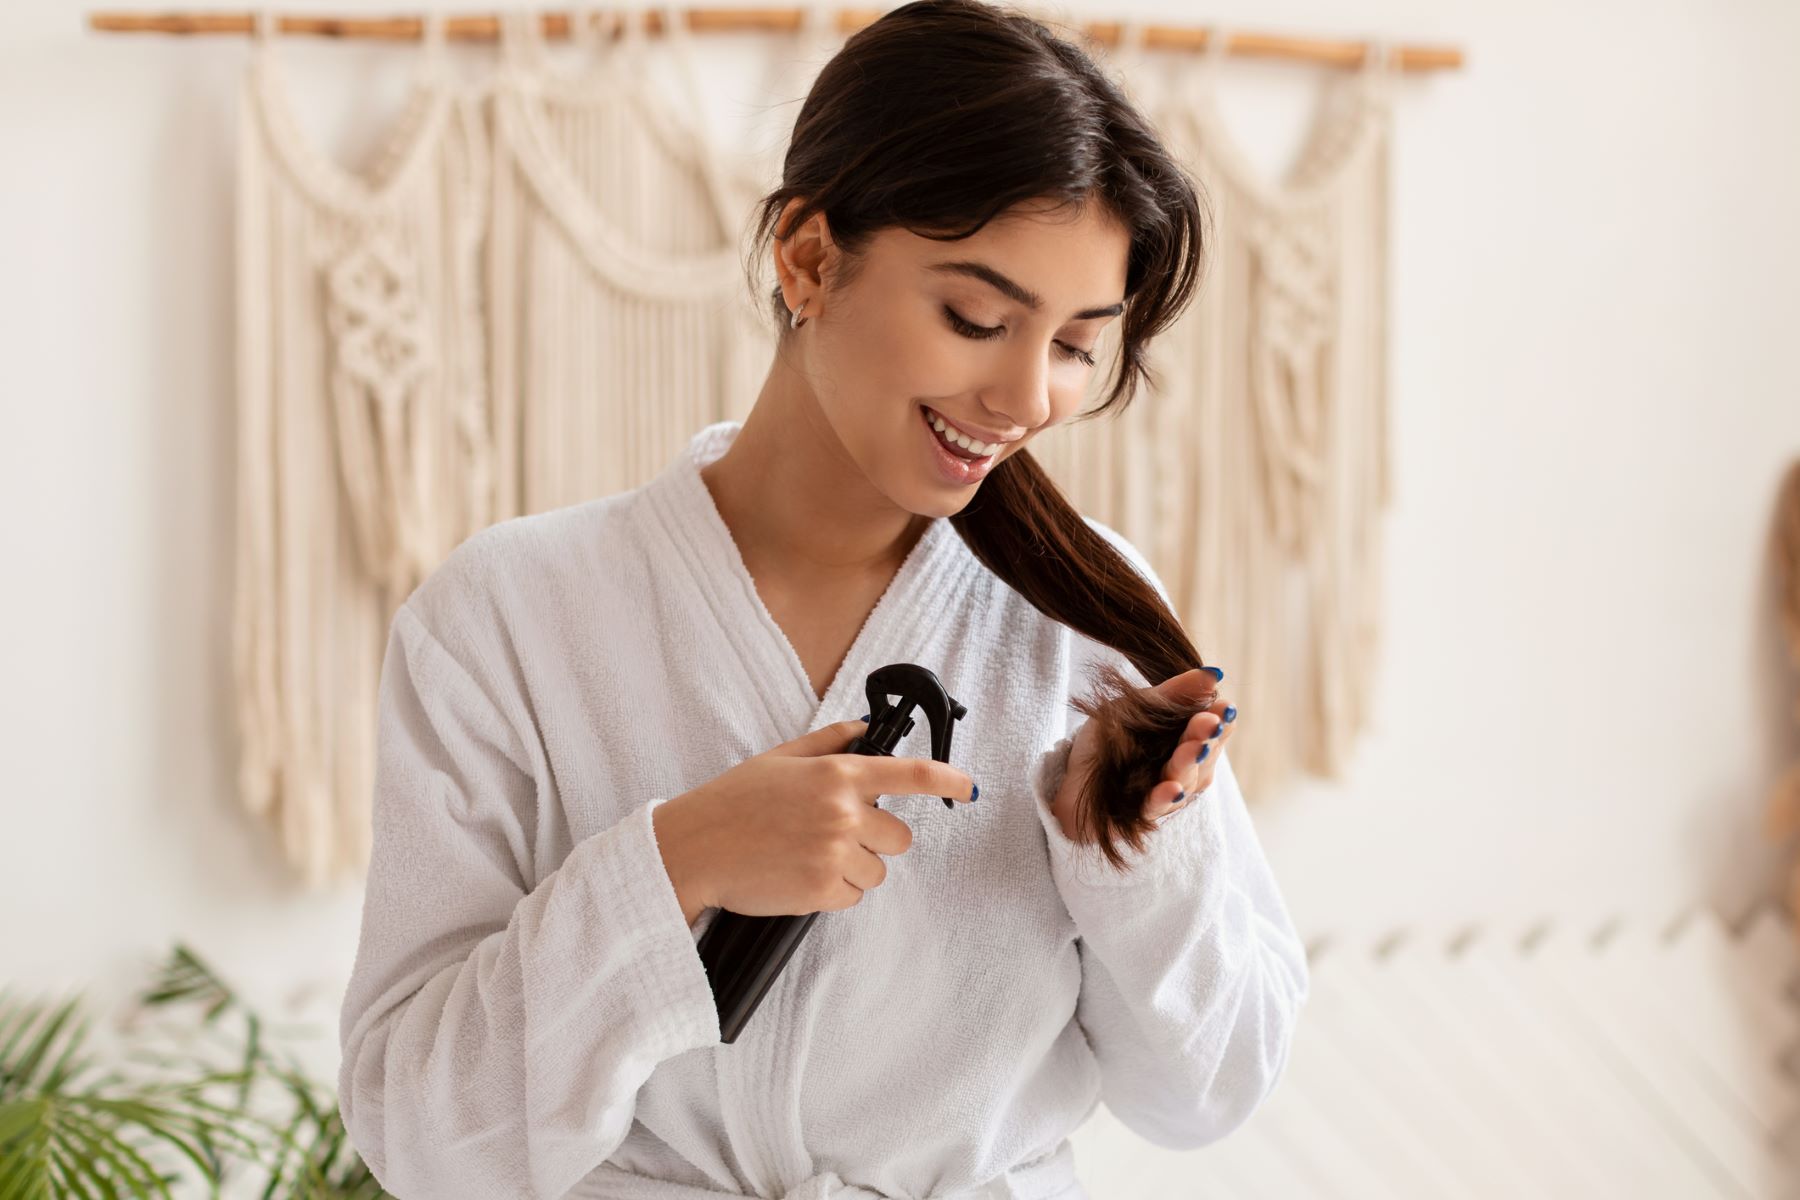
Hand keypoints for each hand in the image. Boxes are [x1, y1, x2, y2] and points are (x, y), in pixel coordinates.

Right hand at [656, 719, 976, 917]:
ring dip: (853, 868)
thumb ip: (829, 743)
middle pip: (900, 837)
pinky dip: (833, 892)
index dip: (948, 779)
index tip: (968, 786)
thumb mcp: (780, 758)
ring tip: (808, 856)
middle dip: (875, 839)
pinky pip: (853, 897)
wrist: (694, 848)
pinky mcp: (823, 890)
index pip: (911, 774)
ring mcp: (835, 853)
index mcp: (837, 774)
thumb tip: (864, 730)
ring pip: (877, 871)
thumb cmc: (732, 802)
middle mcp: (843, 811)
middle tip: (833, 835)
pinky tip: (800, 876)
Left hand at [1052, 668, 1236, 842]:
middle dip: (1204, 737)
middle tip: (1209, 722)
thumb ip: (1174, 694)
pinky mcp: (1138, 815)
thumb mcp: (1138, 708)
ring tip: (1192, 747)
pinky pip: (1154, 807)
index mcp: (1187, 743)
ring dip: (1187, 763)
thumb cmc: (1109, 742)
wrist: (1069, 774)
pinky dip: (1163, 798)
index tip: (1223, 707)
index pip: (1214, 731)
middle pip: (1201, 754)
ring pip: (1182, 780)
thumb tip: (1213, 673)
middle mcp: (1183, 770)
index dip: (1219, 719)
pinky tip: (1171, 788)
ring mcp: (1164, 794)